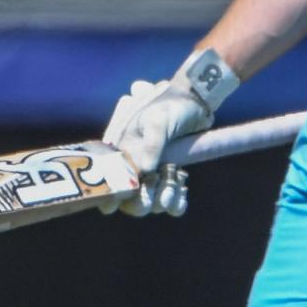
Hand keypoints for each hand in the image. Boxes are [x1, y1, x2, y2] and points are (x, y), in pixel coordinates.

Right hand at [100, 48, 238, 216]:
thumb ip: (151, 145)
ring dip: (165, 195)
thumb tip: (145, 171)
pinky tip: (182, 187)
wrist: (195, 102)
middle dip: (143, 198)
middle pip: (131, 201)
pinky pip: (172, 204)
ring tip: (176, 173)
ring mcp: (153, 176)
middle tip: (159, 179)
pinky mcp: (170, 179)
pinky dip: (177, 201)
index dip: (112, 197)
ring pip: (153, 204)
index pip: (110, 183)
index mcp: (121, 153)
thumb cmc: (171, 107)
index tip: (122, 202)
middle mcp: (134, 168)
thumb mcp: (159, 121)